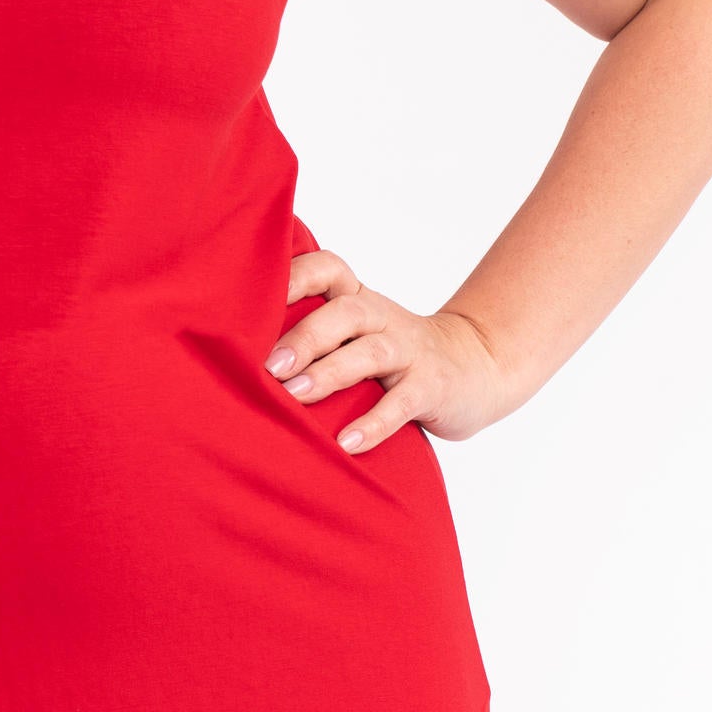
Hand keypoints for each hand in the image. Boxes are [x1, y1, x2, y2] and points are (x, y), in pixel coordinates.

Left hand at [263, 248, 509, 453]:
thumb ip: (311, 334)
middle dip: (303, 336)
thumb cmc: (394, 354)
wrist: (478, 366)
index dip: (292, 276)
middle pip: (343, 312)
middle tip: (267, 367)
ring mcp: (410, 351)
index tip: (251, 298)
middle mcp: (382, 317)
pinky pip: (402, 403)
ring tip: (294, 397)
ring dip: (329, 373)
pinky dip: (374, 423)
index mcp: (358, 298)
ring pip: (370, 352)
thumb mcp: (357, 332)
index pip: (326, 269)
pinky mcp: (432, 387)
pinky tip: (346, 443)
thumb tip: (234, 356)